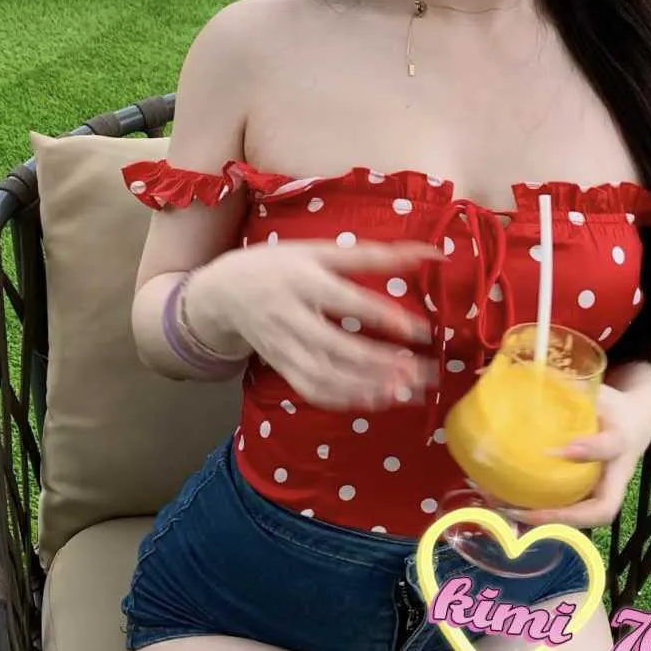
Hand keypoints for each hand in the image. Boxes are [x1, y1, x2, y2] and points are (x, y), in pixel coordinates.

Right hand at [205, 239, 445, 410]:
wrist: (223, 292)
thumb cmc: (279, 265)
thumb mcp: (319, 251)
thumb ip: (373, 255)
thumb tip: (427, 252)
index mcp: (302, 280)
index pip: (345, 301)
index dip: (380, 317)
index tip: (415, 330)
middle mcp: (290, 316)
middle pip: (337, 346)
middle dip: (381, 363)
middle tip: (420, 370)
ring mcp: (283, 346)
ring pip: (325, 375)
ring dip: (366, 386)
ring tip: (405, 390)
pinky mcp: (281, 367)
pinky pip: (313, 390)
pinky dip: (344, 399)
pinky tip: (375, 399)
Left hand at [512, 382, 650, 529]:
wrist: (638, 421)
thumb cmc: (615, 407)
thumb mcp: (599, 391)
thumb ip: (569, 386)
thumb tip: (522, 374)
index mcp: (622, 439)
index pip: (610, 446)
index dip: (587, 451)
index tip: (556, 450)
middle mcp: (618, 474)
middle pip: (603, 508)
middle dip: (565, 516)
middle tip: (527, 511)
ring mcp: (606, 489)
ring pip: (583, 517)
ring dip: (546, 521)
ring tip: (508, 511)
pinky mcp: (592, 495)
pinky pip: (571, 512)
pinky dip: (542, 515)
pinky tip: (510, 508)